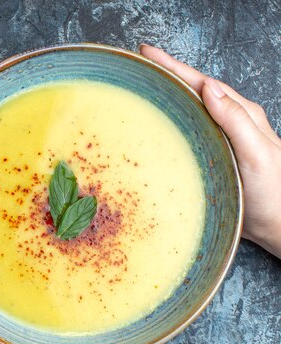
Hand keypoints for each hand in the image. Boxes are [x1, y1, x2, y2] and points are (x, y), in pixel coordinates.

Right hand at [140, 44, 280, 257]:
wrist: (278, 226)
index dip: (174, 67)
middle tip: (140, 65)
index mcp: (242, 115)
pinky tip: (156, 128)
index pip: (202, 83)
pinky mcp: (212, 158)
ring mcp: (219, 141)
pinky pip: (186, 133)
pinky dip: (170, 124)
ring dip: (167, 98)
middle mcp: (230, 124)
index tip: (148, 54)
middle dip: (167, 75)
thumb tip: (209, 89)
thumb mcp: (257, 153)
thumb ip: (235, 121)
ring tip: (143, 89)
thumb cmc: (273, 193)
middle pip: (193, 92)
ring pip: (189, 111)